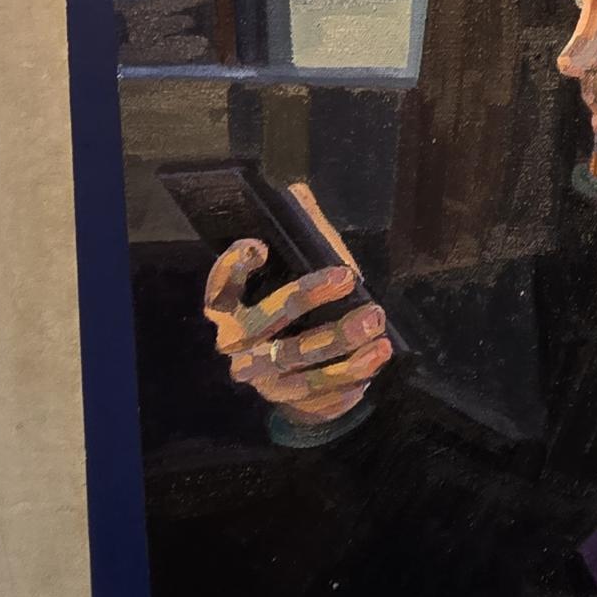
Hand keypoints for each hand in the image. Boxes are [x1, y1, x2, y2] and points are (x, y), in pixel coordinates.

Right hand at [200, 186, 392, 427]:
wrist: (295, 372)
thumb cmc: (299, 306)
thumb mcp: (298, 268)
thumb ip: (299, 232)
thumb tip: (297, 192)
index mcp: (230, 310)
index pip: (218, 289)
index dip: (233, 268)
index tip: (260, 244)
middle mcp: (238, 346)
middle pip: (265, 325)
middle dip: (307, 298)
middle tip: (350, 276)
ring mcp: (261, 379)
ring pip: (297, 364)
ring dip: (339, 345)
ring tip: (377, 326)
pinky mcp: (288, 403)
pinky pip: (316, 397)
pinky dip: (344, 383)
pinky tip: (372, 368)